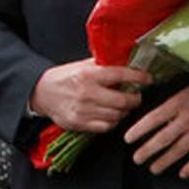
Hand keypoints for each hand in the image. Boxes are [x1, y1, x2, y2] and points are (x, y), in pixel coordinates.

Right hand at [33, 59, 149, 131]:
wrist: (41, 93)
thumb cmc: (65, 78)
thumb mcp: (82, 65)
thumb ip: (103, 65)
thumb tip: (127, 62)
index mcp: (88, 74)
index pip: (120, 75)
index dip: (138, 77)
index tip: (148, 78)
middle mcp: (86, 93)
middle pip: (123, 101)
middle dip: (135, 99)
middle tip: (137, 96)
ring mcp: (83, 110)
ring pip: (117, 115)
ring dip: (125, 111)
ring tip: (124, 106)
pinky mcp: (79, 123)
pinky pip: (106, 127)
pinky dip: (113, 122)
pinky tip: (112, 115)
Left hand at [125, 78, 188, 177]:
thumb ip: (174, 103)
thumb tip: (159, 117)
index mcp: (179, 102)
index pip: (152, 119)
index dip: (138, 130)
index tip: (128, 139)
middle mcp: (188, 118)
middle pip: (162, 138)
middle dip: (147, 151)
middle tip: (137, 159)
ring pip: (179, 150)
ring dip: (164, 161)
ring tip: (154, 169)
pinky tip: (183, 174)